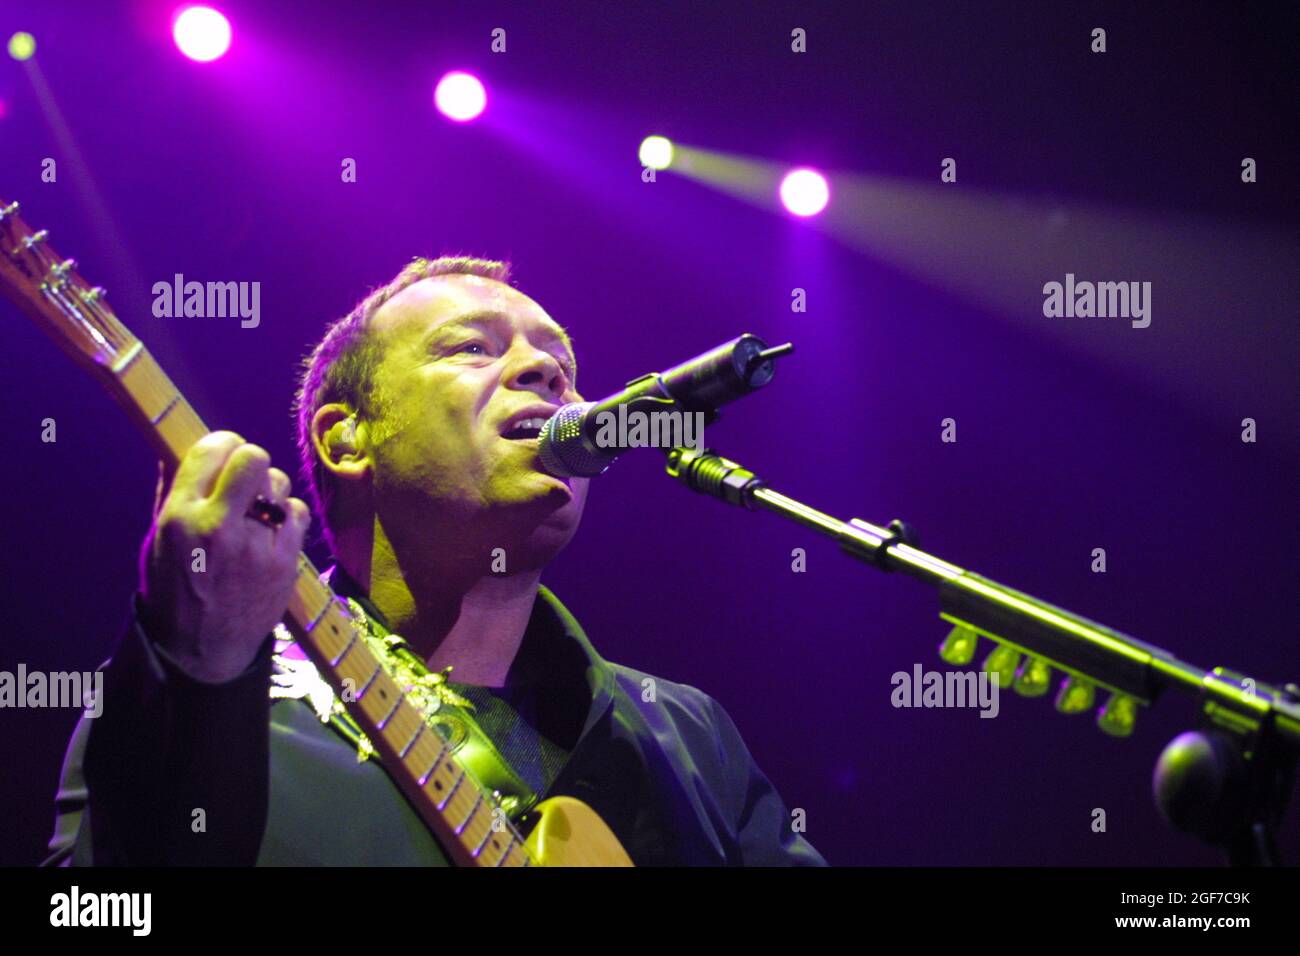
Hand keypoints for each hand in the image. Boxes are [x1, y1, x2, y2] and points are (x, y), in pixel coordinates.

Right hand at [137, 431, 309, 682]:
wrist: (202, 650)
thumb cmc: (176, 590)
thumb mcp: (157, 540)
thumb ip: (171, 491)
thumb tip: (178, 444)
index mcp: (179, 517)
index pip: (211, 449)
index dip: (224, 444)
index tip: (227, 453)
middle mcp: (217, 526)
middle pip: (253, 457)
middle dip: (251, 462)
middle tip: (246, 481)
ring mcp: (254, 545)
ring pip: (278, 483)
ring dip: (270, 493)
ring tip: (255, 516)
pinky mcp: (284, 561)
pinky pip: (298, 512)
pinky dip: (288, 518)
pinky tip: (272, 535)